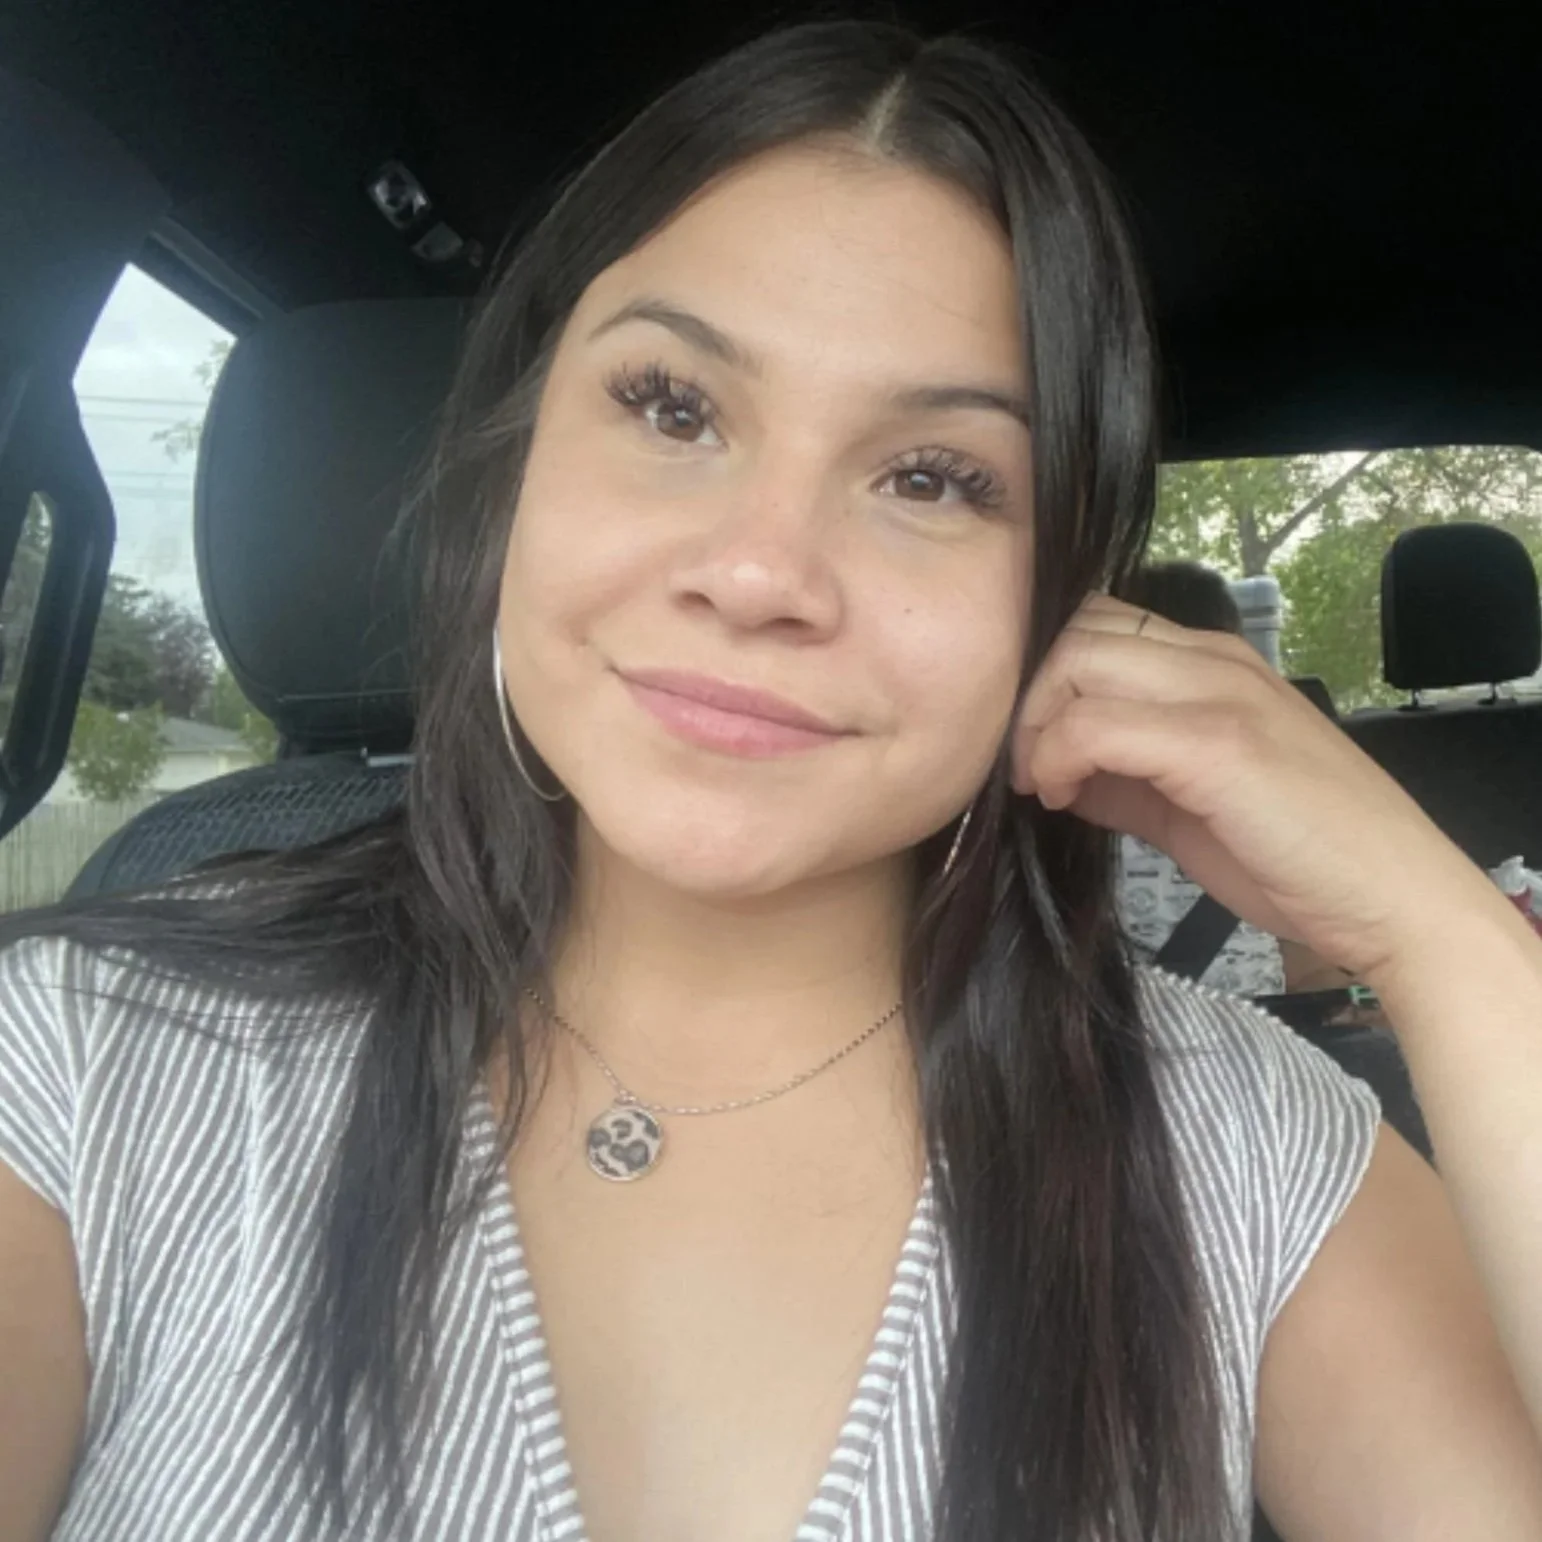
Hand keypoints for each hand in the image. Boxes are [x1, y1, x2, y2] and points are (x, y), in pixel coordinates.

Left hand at [1012, 595, 1507, 983]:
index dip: (1044, 674)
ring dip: (1035, 724)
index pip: (1098, 621)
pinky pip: (1095, 724)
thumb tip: (1055, 772)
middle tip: (1021, 764)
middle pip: (1076, 627)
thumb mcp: (1189, 806)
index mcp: (1214, 664)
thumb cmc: (1297, 858)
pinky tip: (1058, 798)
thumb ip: (1125, 776)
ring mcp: (1219, 694)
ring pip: (1077, 659)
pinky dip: (1056, 757)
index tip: (1029, 743)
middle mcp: (1216, 660)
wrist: (1393, 900)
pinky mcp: (1217, 743)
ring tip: (1039, 783)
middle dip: (1027, 693)